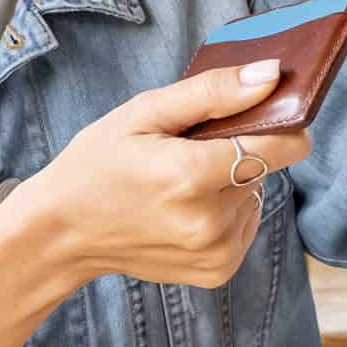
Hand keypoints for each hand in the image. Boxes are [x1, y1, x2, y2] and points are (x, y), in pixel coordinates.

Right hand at [22, 60, 310, 289]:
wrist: (62, 233)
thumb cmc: (97, 163)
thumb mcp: (145, 113)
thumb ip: (213, 92)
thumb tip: (270, 75)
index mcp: (192, 176)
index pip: (284, 144)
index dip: (278, 122)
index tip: (255, 113)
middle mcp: (211, 221)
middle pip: (266, 167)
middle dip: (237, 150)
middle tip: (187, 151)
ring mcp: (216, 252)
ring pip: (257, 195)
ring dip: (230, 183)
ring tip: (179, 182)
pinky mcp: (217, 271)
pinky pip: (245, 224)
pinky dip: (225, 211)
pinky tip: (184, 208)